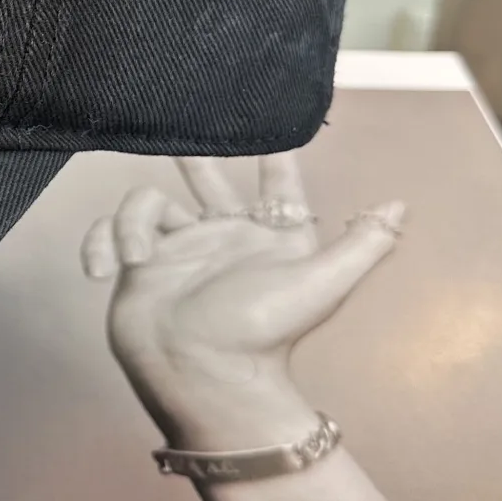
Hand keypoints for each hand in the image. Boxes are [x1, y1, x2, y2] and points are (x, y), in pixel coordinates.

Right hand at [81, 154, 402, 451]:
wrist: (203, 380)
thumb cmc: (263, 334)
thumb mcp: (322, 284)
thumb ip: (364, 244)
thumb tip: (401, 205)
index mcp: (267, 239)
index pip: (279, 186)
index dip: (277, 155)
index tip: (271, 120)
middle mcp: (222, 240)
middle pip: (210, 182)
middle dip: (196, 156)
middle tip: (179, 129)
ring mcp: (177, 253)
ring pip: (149, 204)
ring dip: (135, 221)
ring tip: (136, 256)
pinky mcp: (138, 268)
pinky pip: (109, 234)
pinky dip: (100, 243)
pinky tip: (102, 269)